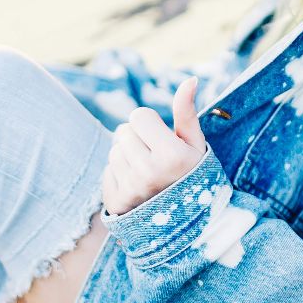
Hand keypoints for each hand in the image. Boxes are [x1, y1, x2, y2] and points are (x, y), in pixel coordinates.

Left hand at [100, 76, 208, 216]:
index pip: (139, 115)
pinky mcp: (116, 202)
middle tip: (155, 158)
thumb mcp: (195, 145)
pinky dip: (119, 175)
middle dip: (138, 139)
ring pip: (114, 150)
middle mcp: (148, 172)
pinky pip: (107, 171)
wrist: (188, 223)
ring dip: (128, 157)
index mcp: (171, 155)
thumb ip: (187, 112)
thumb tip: (190, 79)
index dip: (151, 125)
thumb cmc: (193, 175)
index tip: (164, 141)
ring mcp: (130, 189)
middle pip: (123, 131)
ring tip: (148, 173)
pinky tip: (137, 187)